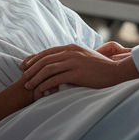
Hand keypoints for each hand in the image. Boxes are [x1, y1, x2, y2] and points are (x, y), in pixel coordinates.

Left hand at [19, 44, 138, 99]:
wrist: (116, 73)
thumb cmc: (100, 69)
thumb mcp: (85, 58)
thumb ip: (72, 59)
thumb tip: (59, 65)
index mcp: (72, 48)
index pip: (47, 52)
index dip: (34, 59)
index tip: (24, 66)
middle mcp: (71, 52)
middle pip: (45, 59)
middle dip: (31, 68)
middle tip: (22, 77)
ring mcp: (74, 62)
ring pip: (48, 68)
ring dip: (35, 77)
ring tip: (28, 85)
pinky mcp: (77, 73)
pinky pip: (56, 79)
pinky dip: (45, 85)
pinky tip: (40, 91)